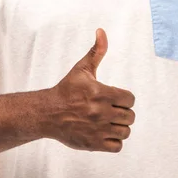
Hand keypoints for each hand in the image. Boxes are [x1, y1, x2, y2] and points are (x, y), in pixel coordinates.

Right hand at [47, 28, 135, 152]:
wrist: (47, 113)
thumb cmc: (67, 90)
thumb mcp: (82, 69)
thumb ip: (96, 51)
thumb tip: (101, 31)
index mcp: (102, 93)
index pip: (130, 99)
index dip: (125, 98)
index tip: (115, 98)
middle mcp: (102, 112)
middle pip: (130, 116)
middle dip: (123, 113)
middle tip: (111, 110)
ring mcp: (98, 129)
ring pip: (126, 132)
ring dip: (120, 127)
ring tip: (109, 122)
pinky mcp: (93, 144)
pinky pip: (117, 146)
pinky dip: (114, 141)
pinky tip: (105, 133)